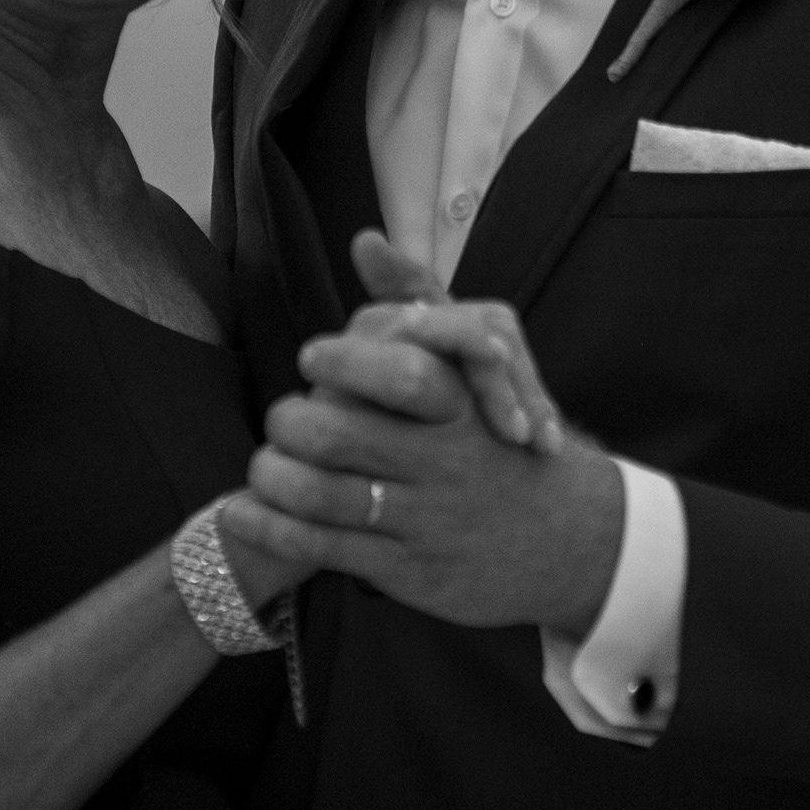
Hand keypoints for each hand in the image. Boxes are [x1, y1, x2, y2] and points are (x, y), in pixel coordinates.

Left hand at [232, 231, 623, 634]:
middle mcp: (447, 461)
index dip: (345, 363)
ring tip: (258, 465)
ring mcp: (428, 519)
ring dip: (276, 476)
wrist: (569, 537)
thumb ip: (418, 297)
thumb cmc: (499, 435)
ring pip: (327, 495)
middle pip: (344, 436)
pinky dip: (273, 528)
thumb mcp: (477, 361)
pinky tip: (240, 511)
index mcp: (462, 404)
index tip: (310, 357)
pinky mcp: (410, 569)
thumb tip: (365, 239)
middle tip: (277, 417)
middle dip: (292, 422)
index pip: (403, 375)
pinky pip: (325, 546)